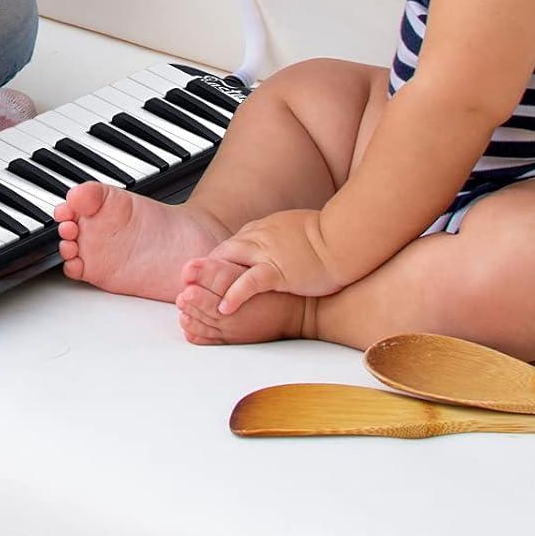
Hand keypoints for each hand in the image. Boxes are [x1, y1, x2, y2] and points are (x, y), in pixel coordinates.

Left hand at [197, 209, 346, 313]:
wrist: (343, 238)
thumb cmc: (330, 235)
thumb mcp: (299, 228)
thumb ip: (284, 233)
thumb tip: (282, 237)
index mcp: (266, 228)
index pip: (236, 241)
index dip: (222, 256)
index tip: (212, 268)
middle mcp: (261, 237)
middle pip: (226, 250)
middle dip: (207, 266)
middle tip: (191, 281)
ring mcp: (267, 254)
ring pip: (229, 264)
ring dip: (210, 280)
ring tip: (195, 296)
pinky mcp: (277, 271)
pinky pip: (249, 283)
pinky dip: (234, 295)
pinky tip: (223, 308)